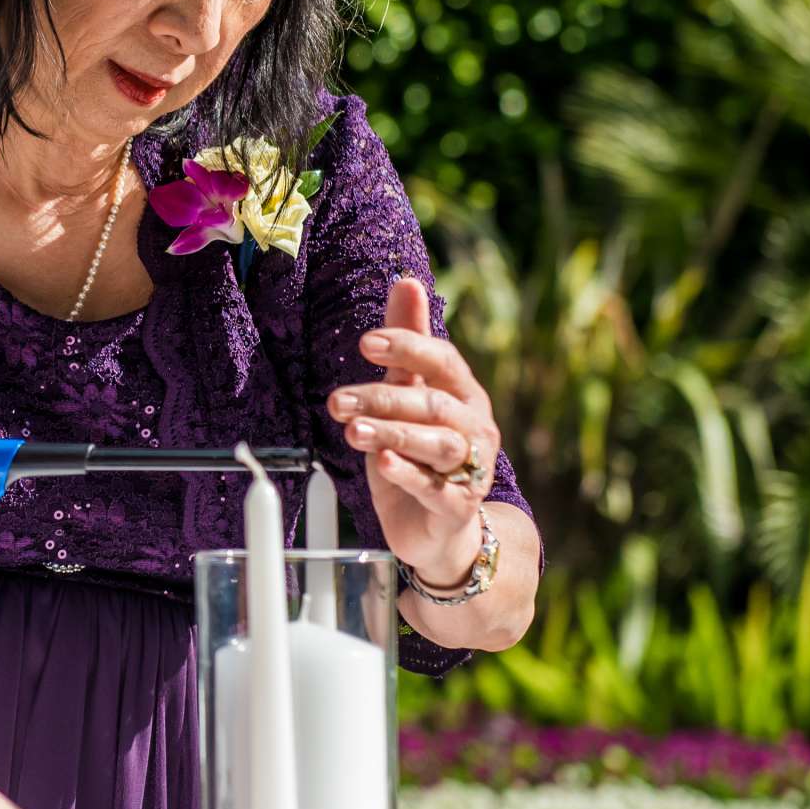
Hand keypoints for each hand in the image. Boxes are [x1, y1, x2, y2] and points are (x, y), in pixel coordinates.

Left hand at [327, 275, 499, 588]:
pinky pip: (434, 487)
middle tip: (336, 401)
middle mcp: (474, 426)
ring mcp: (469, 468)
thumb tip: (407, 281)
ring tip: (353, 431)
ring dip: (392, 433)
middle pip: (432, 404)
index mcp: (462, 393)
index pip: (442, 361)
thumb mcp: (408, 394)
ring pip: (435, 444)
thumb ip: (408, 345)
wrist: (439, 527)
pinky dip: (408, 474)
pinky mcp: (456, 506)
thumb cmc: (420, 452)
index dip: (407, 348)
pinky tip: (383, 464)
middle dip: (382, 398)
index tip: (366, 342)